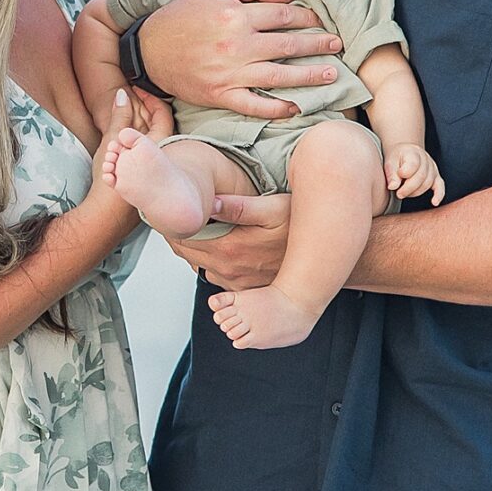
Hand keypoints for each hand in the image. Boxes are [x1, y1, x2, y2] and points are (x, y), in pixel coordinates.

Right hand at [87, 92, 164, 230]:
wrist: (110, 212)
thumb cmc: (113, 178)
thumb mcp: (113, 140)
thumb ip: (119, 116)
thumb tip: (123, 94)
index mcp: (160, 141)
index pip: (162, 111)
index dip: (150, 97)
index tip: (136, 89)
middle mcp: (161, 152)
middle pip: (154, 122)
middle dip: (138, 110)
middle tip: (124, 101)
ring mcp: (152, 163)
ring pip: (146, 136)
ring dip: (132, 126)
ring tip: (116, 120)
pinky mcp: (143, 172)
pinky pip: (140, 150)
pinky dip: (129, 142)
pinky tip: (116, 141)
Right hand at [141, 0, 340, 118]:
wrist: (149, 50)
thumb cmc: (183, 15)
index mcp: (236, 16)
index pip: (283, 16)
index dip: (307, 18)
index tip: (320, 22)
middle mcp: (236, 46)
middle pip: (288, 45)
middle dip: (317, 45)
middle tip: (337, 45)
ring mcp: (230, 74)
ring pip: (279, 76)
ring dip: (309, 76)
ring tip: (331, 74)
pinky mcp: (221, 96)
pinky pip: (255, 106)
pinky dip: (277, 109)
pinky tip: (296, 107)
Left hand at [173, 191, 290, 288]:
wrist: (322, 261)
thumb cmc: (300, 230)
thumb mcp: (273, 209)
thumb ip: (238, 205)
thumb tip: (208, 201)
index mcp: (230, 248)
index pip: (185, 239)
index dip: (173, 224)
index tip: (169, 209)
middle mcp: (229, 271)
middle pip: (187, 254)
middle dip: (178, 235)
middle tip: (174, 216)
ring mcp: (235, 283)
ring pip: (198, 266)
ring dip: (192, 249)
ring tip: (191, 229)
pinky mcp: (243, 289)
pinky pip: (214, 276)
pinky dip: (207, 261)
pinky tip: (212, 246)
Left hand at [384, 144, 443, 205]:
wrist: (405, 154)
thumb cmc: (397, 159)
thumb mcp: (390, 163)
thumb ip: (391, 174)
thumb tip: (392, 187)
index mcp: (413, 153)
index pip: (413, 165)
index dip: (404, 174)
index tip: (395, 180)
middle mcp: (426, 160)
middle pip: (421, 177)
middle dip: (408, 188)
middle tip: (398, 194)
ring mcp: (432, 169)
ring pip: (427, 184)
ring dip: (415, 192)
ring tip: (404, 192)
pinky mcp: (436, 177)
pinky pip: (440, 187)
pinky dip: (438, 195)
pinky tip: (434, 202)